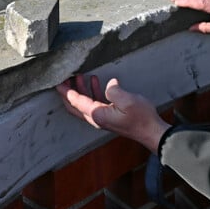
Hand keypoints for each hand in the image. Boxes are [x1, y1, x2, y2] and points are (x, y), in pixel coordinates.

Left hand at [55, 75, 169, 151]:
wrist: (151, 131)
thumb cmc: (141, 118)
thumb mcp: (128, 101)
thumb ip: (114, 91)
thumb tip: (109, 84)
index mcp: (97, 114)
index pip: (76, 101)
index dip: (66, 91)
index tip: (58, 81)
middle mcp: (96, 118)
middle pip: (75, 105)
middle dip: (68, 91)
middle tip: (65, 78)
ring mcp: (102, 118)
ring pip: (84, 104)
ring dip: (80, 90)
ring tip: (79, 76)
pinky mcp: (108, 116)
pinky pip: (94, 103)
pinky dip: (91, 92)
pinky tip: (94, 82)